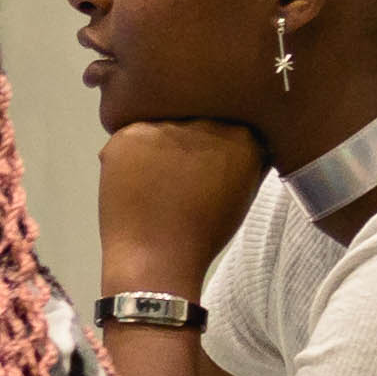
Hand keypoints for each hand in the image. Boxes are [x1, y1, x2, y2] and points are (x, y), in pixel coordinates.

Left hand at [95, 117, 266, 289]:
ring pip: (160, 124)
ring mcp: (164, 127)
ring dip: (157, 145)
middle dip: (185, 138)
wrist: (158, 260)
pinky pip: (129, 136)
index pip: (226, 116)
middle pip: (192, 115)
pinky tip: (135, 183)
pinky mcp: (127, 135)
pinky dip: (129, 155)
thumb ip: (249, 155)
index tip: (206, 158)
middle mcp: (205, 123)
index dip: (212, 138)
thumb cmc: (204, 232)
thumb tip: (245, 131)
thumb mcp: (244, 189)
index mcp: (241, 135)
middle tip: (175, 172)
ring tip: (154, 182)